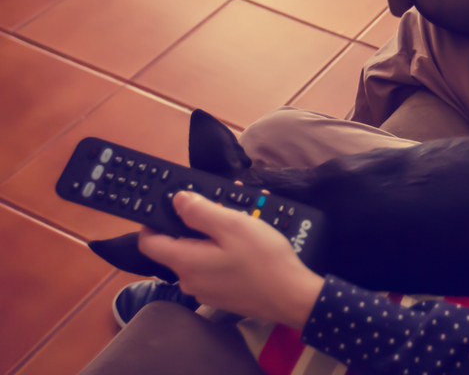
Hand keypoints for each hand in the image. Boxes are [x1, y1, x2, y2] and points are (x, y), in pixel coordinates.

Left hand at [138, 191, 323, 329]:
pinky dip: (223, 251)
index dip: (153, 220)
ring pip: (198, 255)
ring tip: (243, 219)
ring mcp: (205, 290)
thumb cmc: (263, 259)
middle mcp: (189, 280)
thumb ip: (200, 211)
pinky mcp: (221, 295)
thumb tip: (177, 200)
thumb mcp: (233, 225)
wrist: (292, 297)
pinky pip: (213, 267)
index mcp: (185, 262)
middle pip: (177, 246)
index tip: (172, 204)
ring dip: (214, 235)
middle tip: (223, 206)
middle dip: (196, 222)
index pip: (148, 242)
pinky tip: (247, 242)